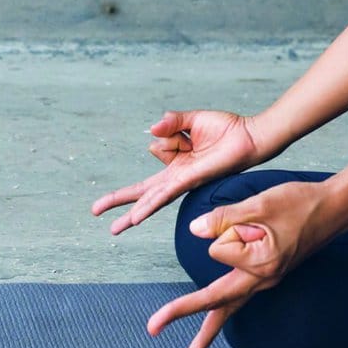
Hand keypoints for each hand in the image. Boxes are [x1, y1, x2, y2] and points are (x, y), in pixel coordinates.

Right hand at [90, 109, 263, 235]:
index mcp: (178, 160)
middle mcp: (178, 174)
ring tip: (114, 228)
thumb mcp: (192, 119)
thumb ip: (171, 121)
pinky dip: (148, 206)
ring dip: (130, 212)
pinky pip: (164, 195)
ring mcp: (183, 180)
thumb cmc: (227, 129)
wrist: (250, 136)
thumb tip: (151, 131)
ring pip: (150, 198)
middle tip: (96, 212)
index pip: (156, 150)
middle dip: (119, 201)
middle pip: (142, 191)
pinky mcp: (190, 180)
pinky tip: (136, 217)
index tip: (185, 129)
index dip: (168, 133)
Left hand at [145, 179, 336, 347]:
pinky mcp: (266, 275)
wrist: (334, 209)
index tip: (249, 219)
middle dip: (182, 312)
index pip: (219, 249)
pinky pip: (240, 299)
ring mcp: (265, 280)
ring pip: (229, 308)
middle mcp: (263, 279)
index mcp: (262, 265)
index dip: (227, 228)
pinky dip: (223, 310)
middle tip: (151, 327)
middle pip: (217, 303)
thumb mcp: (260, 203)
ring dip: (207, 331)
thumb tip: (195, 232)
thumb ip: (225, 218)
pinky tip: (215, 327)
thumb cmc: (299, 203)